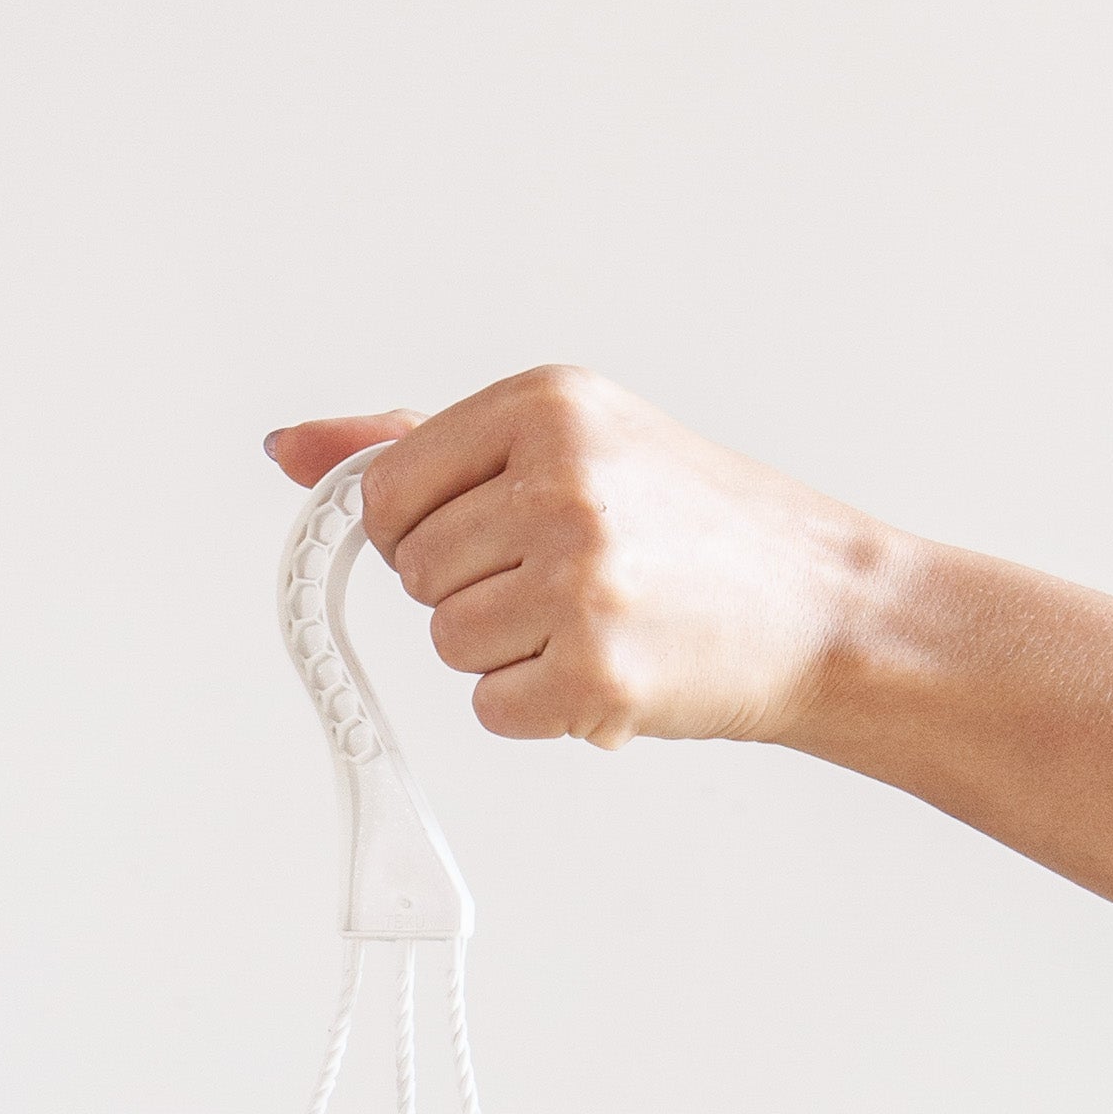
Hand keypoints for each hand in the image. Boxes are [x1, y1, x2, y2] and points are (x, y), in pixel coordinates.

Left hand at [263, 367, 890, 750]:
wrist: (823, 607)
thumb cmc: (699, 527)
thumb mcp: (572, 442)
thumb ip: (419, 443)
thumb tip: (289, 449)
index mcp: (547, 405)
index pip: (387, 491)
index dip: (421, 532)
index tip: (487, 536)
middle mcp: (560, 481)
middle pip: (415, 575)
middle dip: (476, 591)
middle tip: (574, 578)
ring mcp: (579, 580)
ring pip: (449, 644)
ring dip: (508, 652)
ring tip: (598, 620)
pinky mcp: (595, 673)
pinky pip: (493, 708)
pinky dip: (541, 707)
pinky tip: (609, 668)